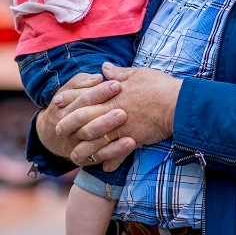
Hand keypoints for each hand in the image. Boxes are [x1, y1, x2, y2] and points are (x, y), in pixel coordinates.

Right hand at [35, 72, 126, 163]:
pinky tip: (130, 143)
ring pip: (91, 139)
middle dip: (104, 114)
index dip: (99, 92)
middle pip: (85, 119)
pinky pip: (100, 155)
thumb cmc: (64, 106)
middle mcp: (68, 127)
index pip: (82, 98)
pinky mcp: (84, 157)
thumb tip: (98, 77)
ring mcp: (75, 144)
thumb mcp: (66, 91)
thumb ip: (81, 82)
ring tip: (127, 124)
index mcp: (64, 108)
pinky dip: (115, 150)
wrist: (49, 135)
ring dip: (109, 132)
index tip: (117, 85)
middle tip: (123, 110)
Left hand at [58, 63, 181, 171]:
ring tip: (74, 157)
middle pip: (85, 119)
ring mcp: (123, 126)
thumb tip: (104, 67)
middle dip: (69, 125)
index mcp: (112, 93)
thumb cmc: (159, 86)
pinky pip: (119, 153)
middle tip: (57, 131)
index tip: (57, 102)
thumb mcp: (137, 73)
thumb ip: (118, 73)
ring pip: (97, 141)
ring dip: (85, 150)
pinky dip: (112, 161)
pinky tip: (105, 168)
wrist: (178, 104)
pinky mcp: (134, 139)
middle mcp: (113, 110)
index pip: (85, 95)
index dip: (69, 99)